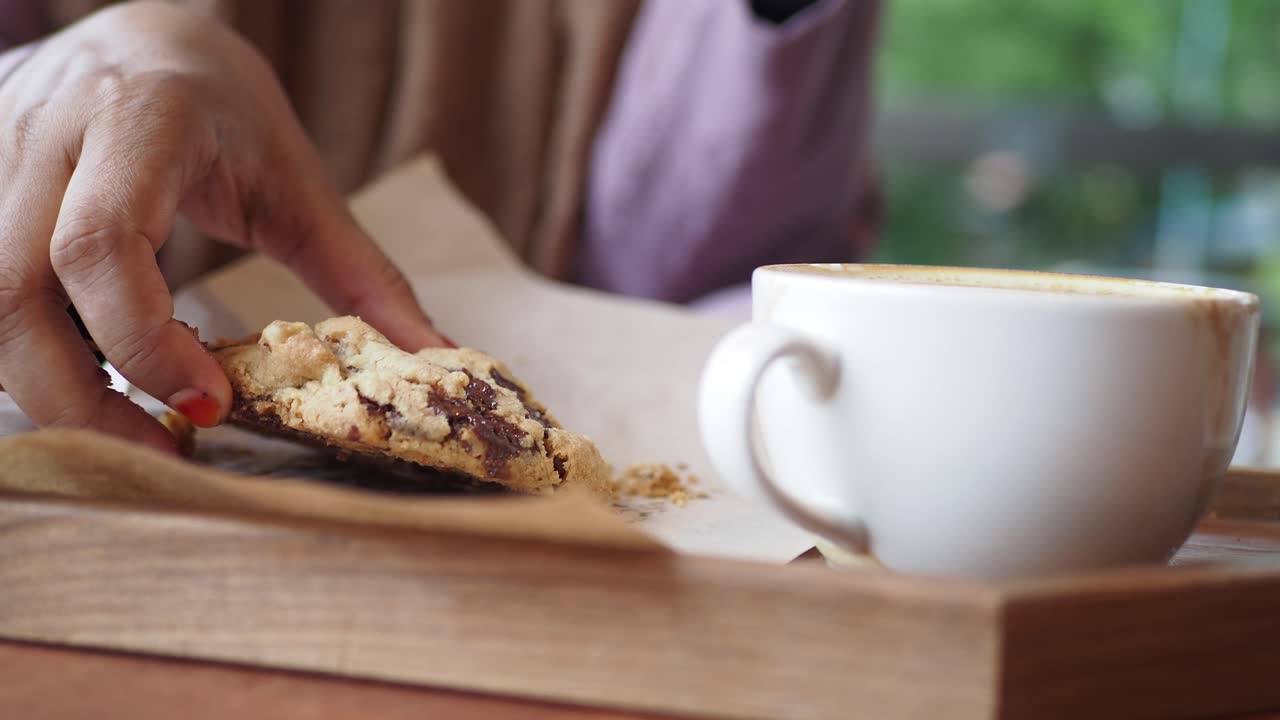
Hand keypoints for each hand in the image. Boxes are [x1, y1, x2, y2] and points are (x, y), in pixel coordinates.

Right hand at [0, 2, 448, 450]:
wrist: (141, 41)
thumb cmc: (222, 106)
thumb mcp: (298, 178)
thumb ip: (361, 273)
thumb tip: (432, 356)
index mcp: (136, 122)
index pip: (99, 243)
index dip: (142, 340)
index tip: (211, 401)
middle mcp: (42, 139)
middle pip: (13, 295)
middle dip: (80, 398)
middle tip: (164, 449)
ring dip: (47, 387)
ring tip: (132, 426)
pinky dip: (33, 355)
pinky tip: (92, 378)